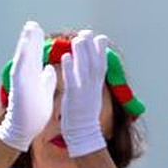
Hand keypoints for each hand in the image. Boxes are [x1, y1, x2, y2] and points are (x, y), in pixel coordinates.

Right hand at [0, 21, 56, 151]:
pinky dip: (23, 59)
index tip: (38, 29)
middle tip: (31, 23)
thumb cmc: (33, 113)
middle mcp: (25, 77)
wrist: (24, 130)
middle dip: (30, 39)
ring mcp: (21, 82)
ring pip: (23, 59)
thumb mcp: (43, 92)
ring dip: (25, 44)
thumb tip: (50, 68)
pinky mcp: (19, 89)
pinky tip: (25, 49)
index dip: (37, 43)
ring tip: (27, 30)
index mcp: (33, 78)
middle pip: (28, 54)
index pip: (35, 57)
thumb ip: (45, 79)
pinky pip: (20, 71)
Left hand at [60, 31, 109, 157]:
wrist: (83, 134)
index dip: (101, 51)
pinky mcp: (74, 97)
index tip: (100, 37)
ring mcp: (84, 91)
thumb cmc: (84, 116)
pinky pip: (72, 80)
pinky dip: (69, 68)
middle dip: (92, 47)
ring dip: (82, 53)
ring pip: (84, 68)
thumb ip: (91, 84)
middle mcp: (93, 87)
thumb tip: (93, 73)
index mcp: (97, 87)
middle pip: (94, 63)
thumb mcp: (91, 97)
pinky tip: (66, 56)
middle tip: (87, 32)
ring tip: (77, 39)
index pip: (102, 65)